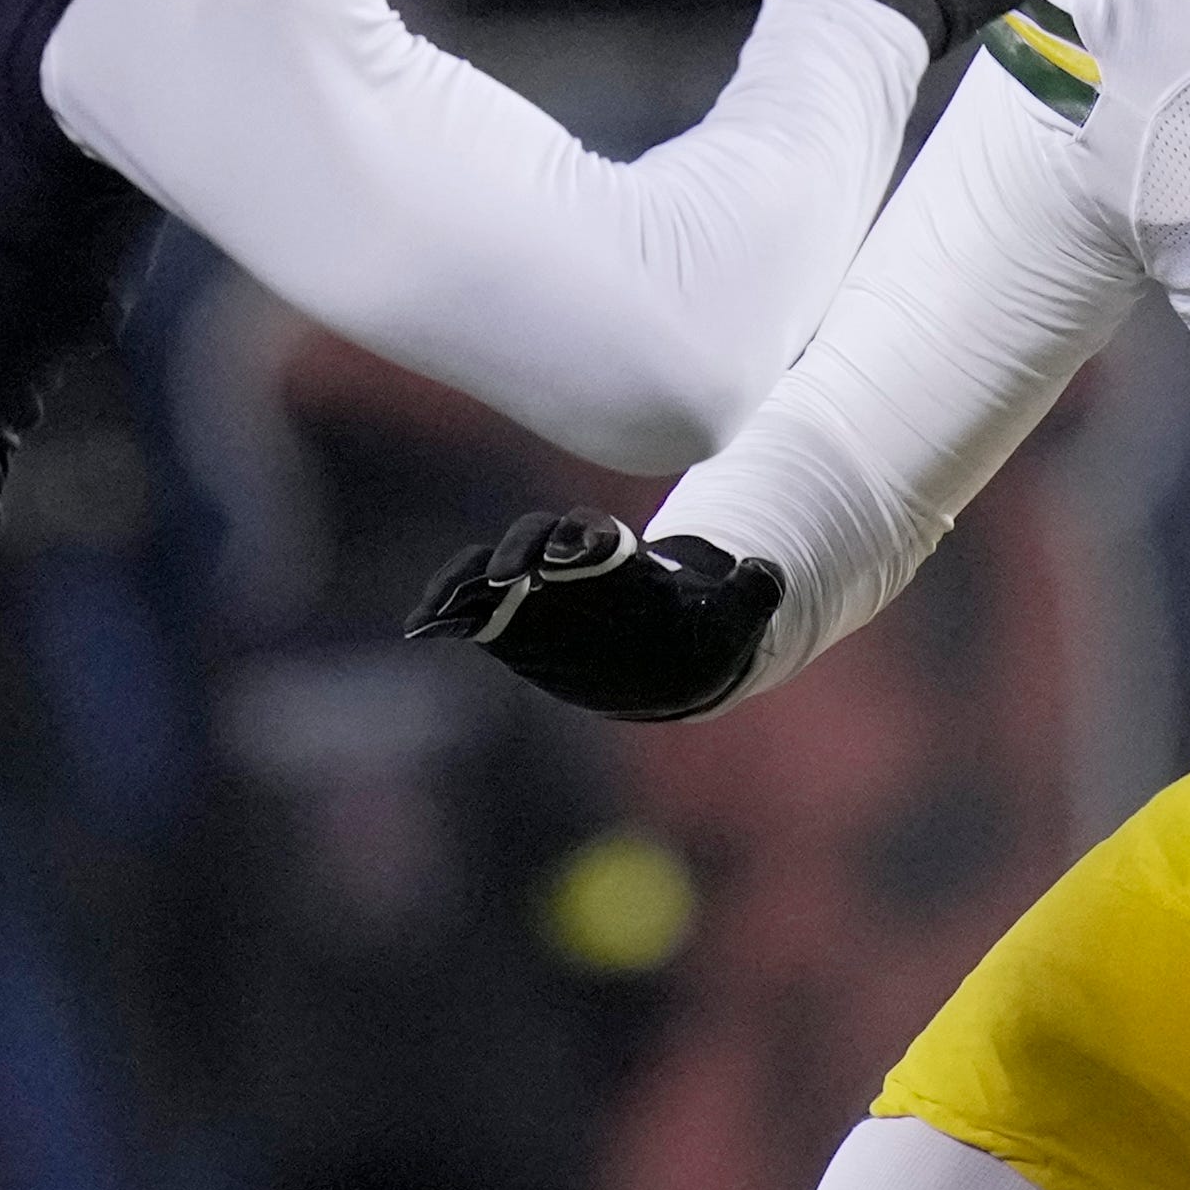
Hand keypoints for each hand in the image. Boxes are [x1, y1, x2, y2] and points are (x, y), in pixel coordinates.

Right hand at [404, 511, 781, 722]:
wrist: (671, 656)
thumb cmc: (702, 634)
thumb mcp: (736, 618)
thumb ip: (751, 594)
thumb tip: (768, 572)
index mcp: (621, 560)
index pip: (591, 533)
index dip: (577, 537)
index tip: (568, 551)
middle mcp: (571, 568)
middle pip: (535, 542)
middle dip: (518, 551)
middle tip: (507, 577)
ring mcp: (536, 593)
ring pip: (491, 573)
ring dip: (465, 582)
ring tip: (439, 607)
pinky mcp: (510, 623)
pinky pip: (469, 611)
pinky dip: (444, 612)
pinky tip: (421, 625)